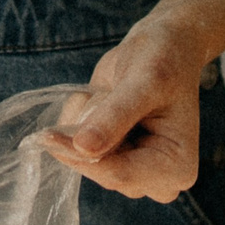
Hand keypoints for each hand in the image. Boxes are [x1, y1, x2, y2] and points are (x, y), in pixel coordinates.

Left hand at [39, 24, 205, 201]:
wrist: (162, 45)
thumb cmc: (163, 59)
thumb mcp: (144, 81)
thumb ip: (115, 116)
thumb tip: (84, 148)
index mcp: (177, 166)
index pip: (120, 174)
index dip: (82, 156)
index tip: (47, 135)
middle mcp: (159, 179)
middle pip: (101, 172)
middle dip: (84, 135)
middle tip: (95, 94)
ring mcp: (135, 172)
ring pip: (86, 163)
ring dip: (81, 125)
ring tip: (103, 93)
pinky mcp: (115, 159)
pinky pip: (79, 152)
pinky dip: (77, 124)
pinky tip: (97, 100)